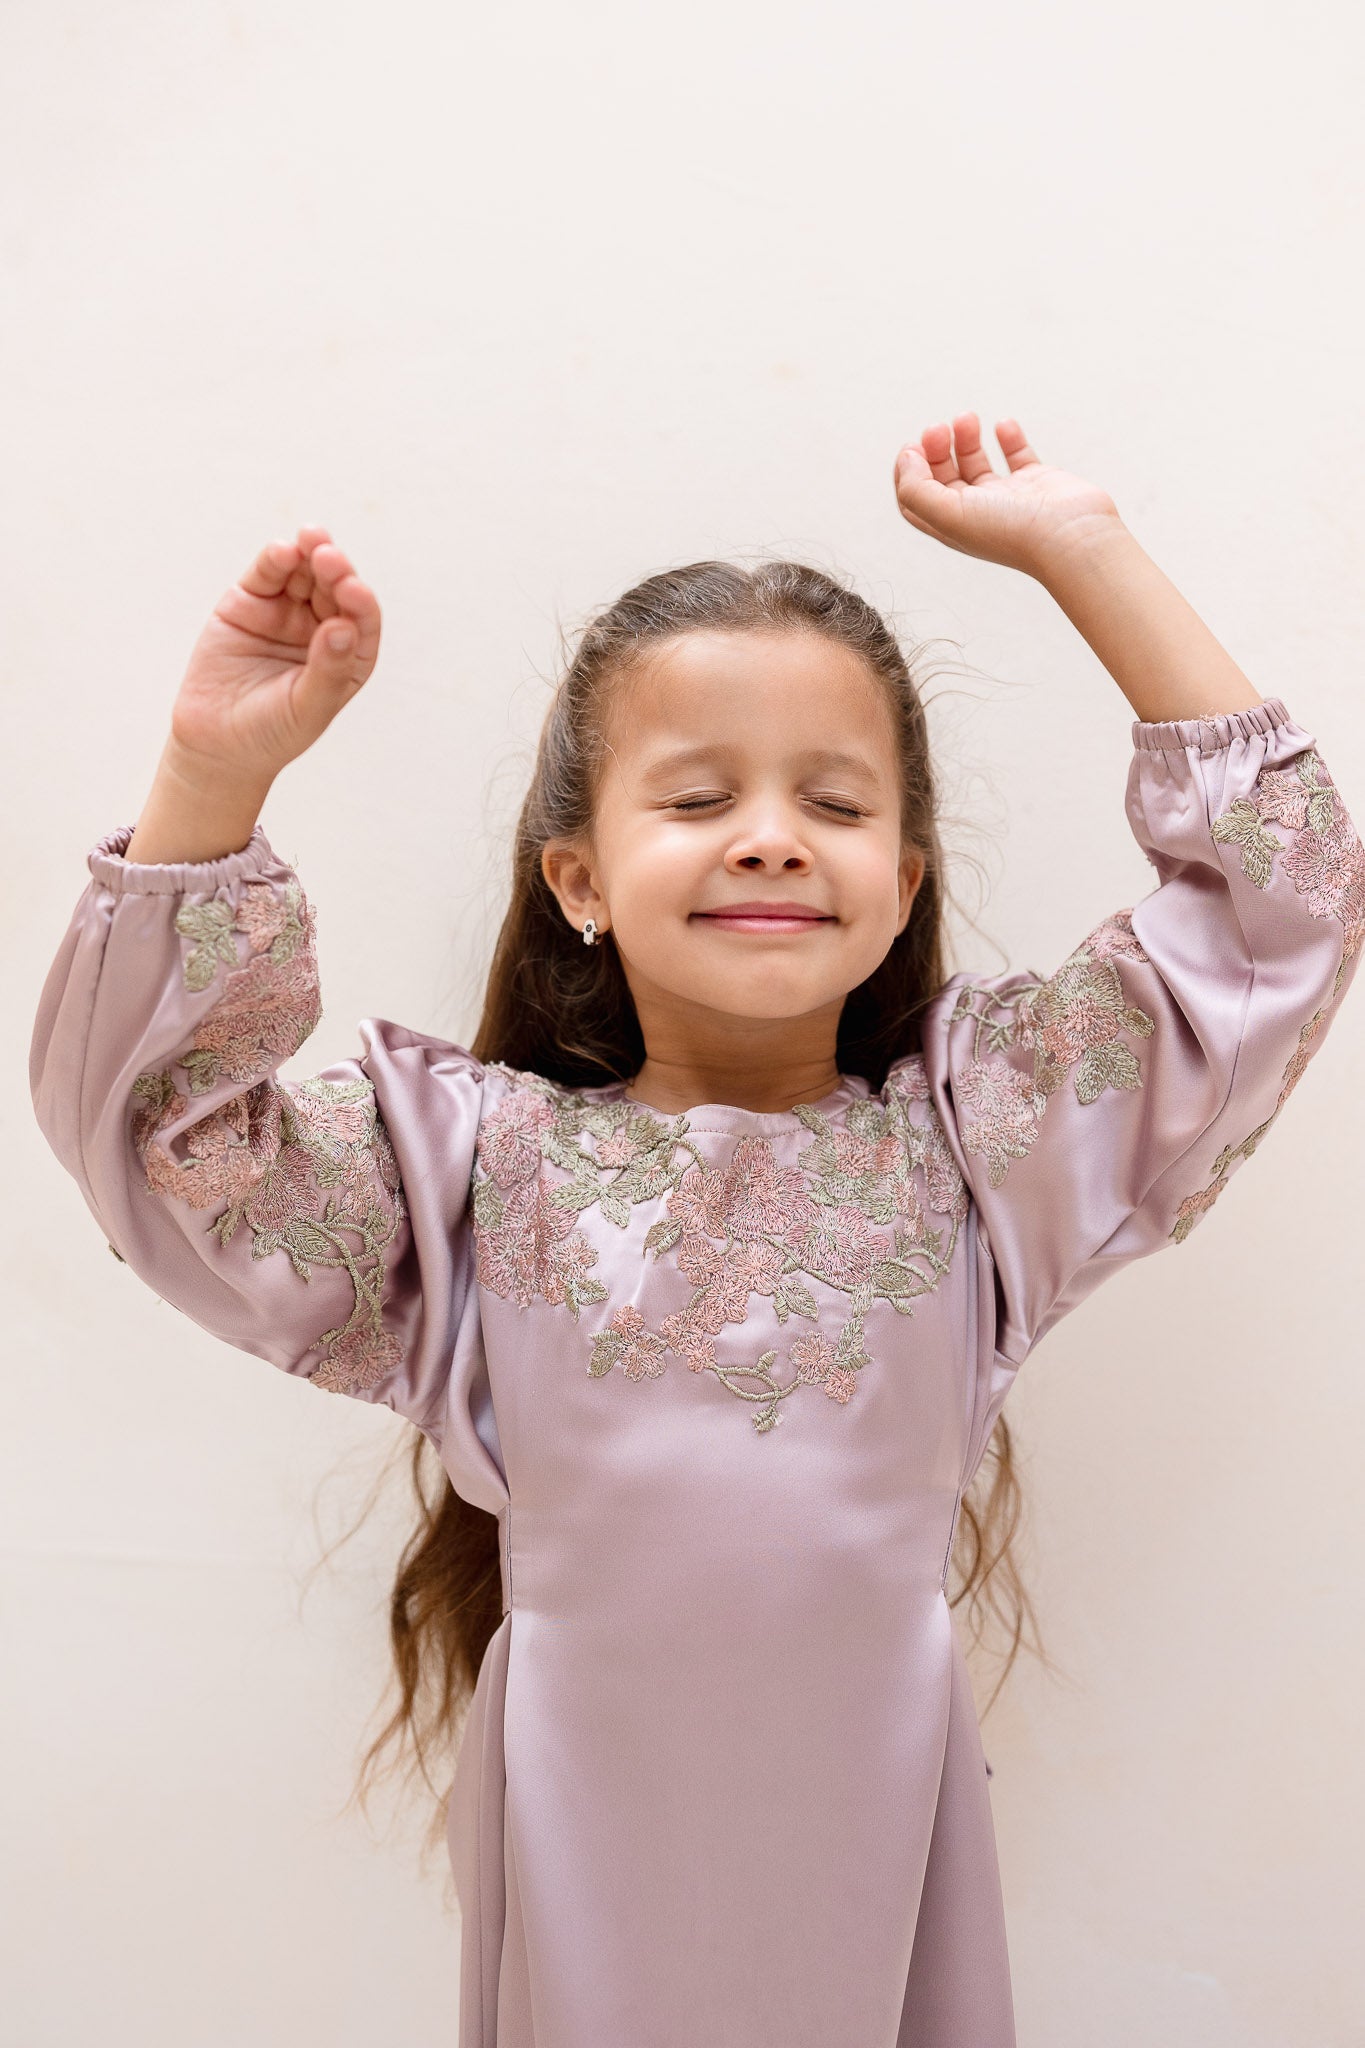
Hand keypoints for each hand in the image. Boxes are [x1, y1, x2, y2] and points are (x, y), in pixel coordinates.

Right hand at [167, 526, 380, 786]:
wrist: (216, 743)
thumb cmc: (272, 732)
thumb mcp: (307, 708)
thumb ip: (328, 670)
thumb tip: (344, 627)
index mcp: (347, 654)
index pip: (361, 620)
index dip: (359, 602)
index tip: (353, 591)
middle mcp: (321, 627)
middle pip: (334, 589)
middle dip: (334, 570)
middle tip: (329, 557)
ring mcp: (285, 611)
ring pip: (304, 573)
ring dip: (309, 553)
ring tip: (311, 541)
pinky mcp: (249, 601)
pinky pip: (267, 574)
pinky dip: (276, 559)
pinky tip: (283, 552)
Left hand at [892, 414, 1121, 577]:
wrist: (1071, 536)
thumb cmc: (1011, 531)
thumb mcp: (948, 514)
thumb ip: (916, 489)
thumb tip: (906, 458)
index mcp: (953, 526)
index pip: (917, 499)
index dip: (908, 472)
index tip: (913, 447)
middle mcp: (978, 513)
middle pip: (944, 477)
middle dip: (936, 448)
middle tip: (939, 428)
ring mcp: (1008, 498)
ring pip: (977, 463)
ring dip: (966, 438)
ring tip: (967, 418)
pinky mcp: (1037, 482)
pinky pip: (1017, 455)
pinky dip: (1008, 437)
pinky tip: (1003, 425)